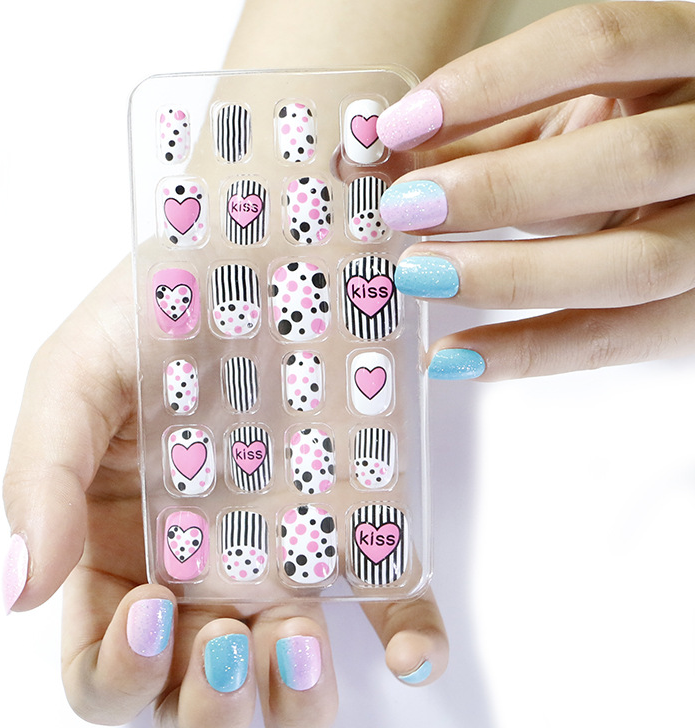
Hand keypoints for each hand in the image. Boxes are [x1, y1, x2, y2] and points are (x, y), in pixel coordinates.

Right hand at [1, 258, 448, 727]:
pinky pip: (395, 614)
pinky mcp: (364, 530)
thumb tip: (18, 590)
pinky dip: (410, 649)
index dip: (119, 672)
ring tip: (301, 644)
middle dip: (208, 707)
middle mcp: (205, 571)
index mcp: (123, 548)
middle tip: (229, 644)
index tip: (153, 607)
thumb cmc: (162, 302)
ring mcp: (288, 557)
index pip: (104, 666)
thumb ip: (41, 477)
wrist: (263, 243)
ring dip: (295, 700)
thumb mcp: (77, 373)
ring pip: (288, 685)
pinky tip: (412, 651)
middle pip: (195, 700)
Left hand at [375, 1, 694, 379]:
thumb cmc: (618, 144)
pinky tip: (453, 353)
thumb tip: (389, 162)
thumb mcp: (569, 119)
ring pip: (636, 264)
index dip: (492, 84)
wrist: (693, 197)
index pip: (600, 46)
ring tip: (420, 276)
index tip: (402, 125)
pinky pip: (620, 341)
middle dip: (504, 188)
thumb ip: (489, 131)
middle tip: (408, 208)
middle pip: (630, 161)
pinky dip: (529, 351)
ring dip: (512, 275)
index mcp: (689, 56)